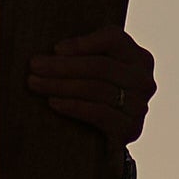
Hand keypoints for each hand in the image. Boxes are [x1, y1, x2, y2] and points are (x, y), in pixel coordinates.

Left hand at [28, 29, 153, 147]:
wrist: (104, 139)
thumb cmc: (94, 94)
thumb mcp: (95, 69)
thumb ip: (84, 54)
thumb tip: (53, 49)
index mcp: (139, 57)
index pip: (113, 40)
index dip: (83, 43)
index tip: (54, 48)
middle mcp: (144, 80)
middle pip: (101, 66)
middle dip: (63, 66)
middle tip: (34, 66)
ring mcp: (140, 106)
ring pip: (97, 89)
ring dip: (61, 85)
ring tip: (36, 83)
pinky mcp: (131, 129)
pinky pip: (98, 113)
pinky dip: (73, 106)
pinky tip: (53, 102)